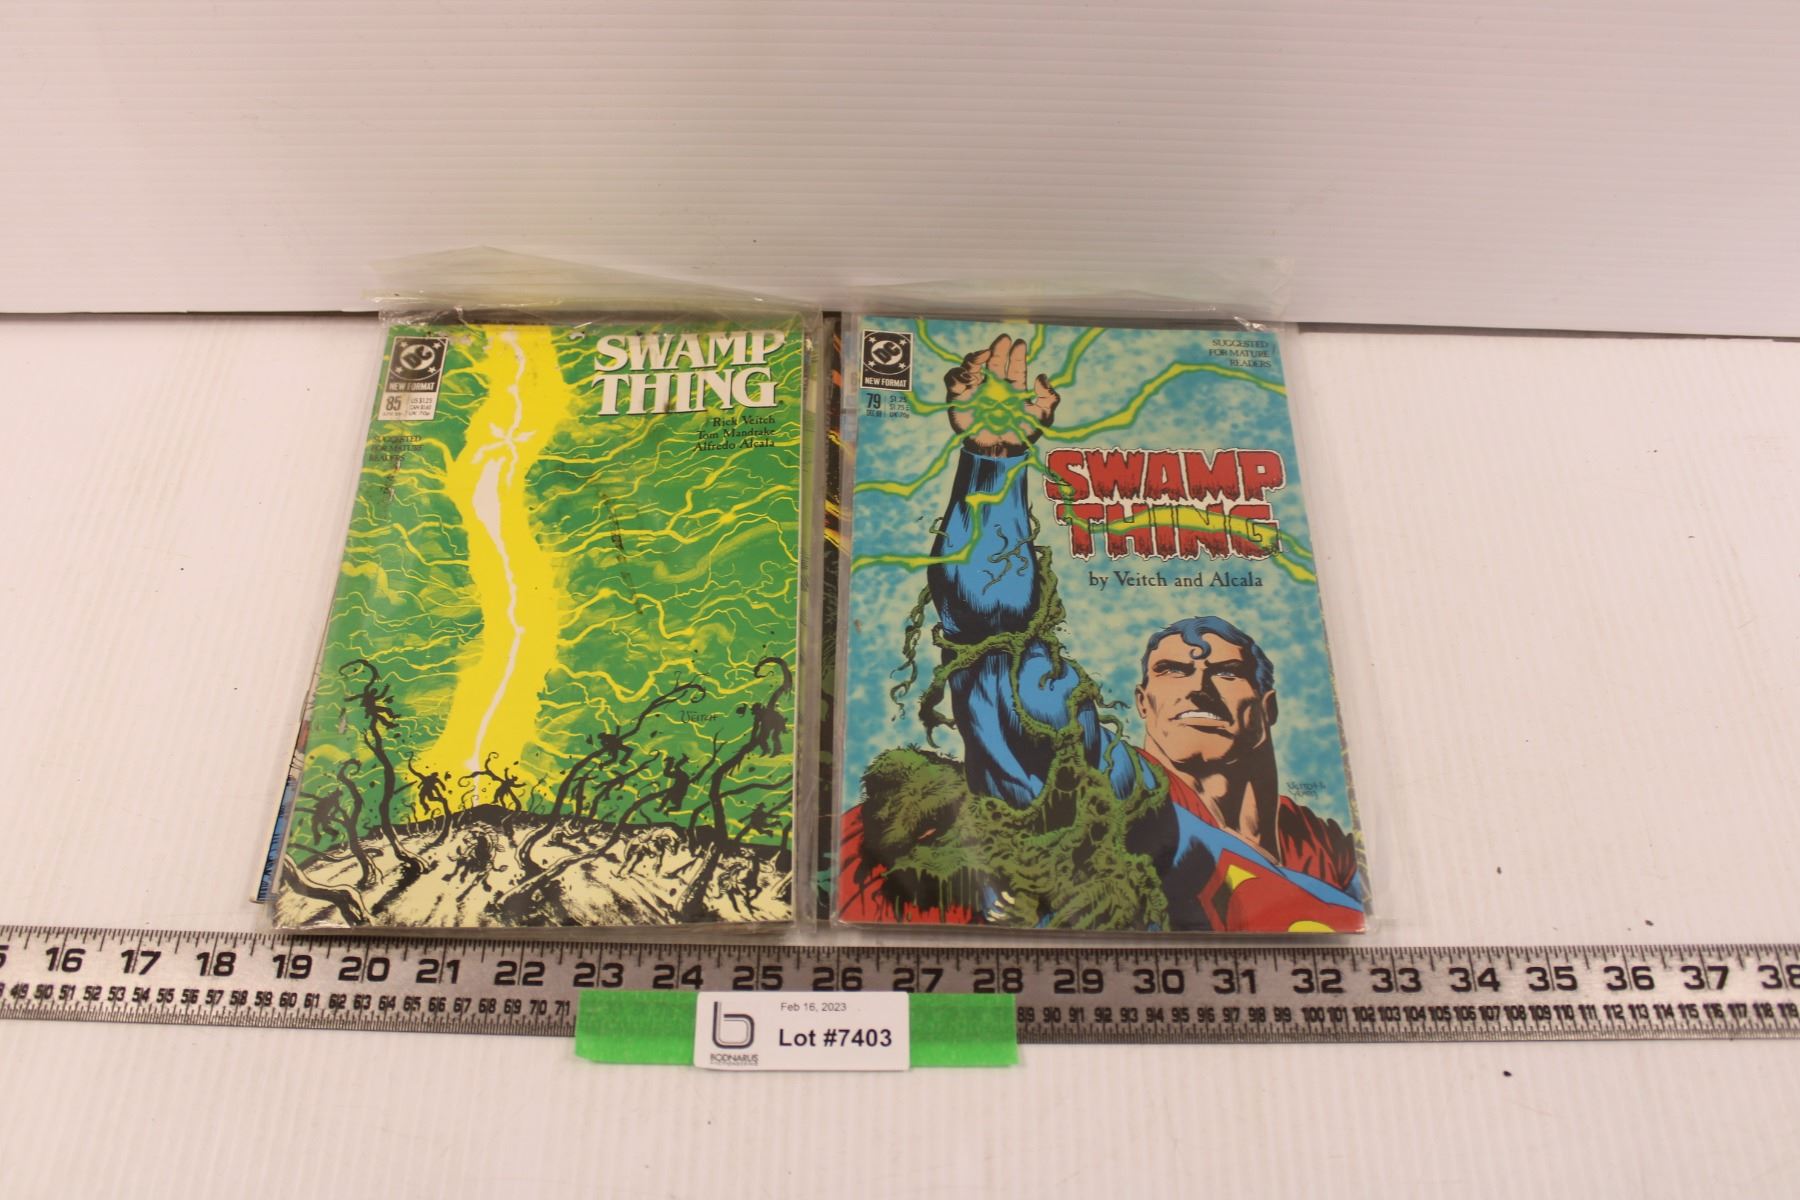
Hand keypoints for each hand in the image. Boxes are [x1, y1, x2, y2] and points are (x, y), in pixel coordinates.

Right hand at [946, 333, 1059, 454]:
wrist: (997, 454)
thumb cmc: (1020, 436)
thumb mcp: (1043, 418)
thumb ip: (1049, 398)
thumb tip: (1042, 376)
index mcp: (1012, 388)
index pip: (1014, 366)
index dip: (1016, 354)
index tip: (1019, 344)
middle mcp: (993, 386)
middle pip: (992, 360)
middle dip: (997, 348)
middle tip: (1003, 340)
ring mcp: (975, 390)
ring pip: (971, 365)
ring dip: (976, 357)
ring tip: (984, 355)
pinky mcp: (958, 398)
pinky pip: (952, 380)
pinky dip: (958, 374)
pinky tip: (969, 377)